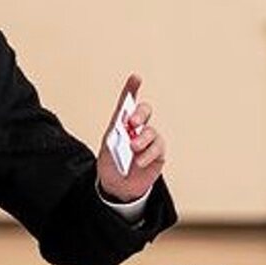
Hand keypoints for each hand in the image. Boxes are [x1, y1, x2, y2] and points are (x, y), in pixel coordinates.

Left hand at [96, 73, 166, 203]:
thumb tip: (128, 133)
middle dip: (140, 114)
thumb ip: (116, 138)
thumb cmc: (111, 164)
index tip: (136, 77)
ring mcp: (149, 140)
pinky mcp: (158, 153)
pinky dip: (147, 154)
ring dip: (142, 139)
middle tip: (132, 123)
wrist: (118, 187)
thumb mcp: (107, 150)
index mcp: (122, 122)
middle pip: (144, 111)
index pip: (128, 102)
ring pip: (151, 132)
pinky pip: (157, 148)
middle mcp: (138, 128)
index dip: (132, 89)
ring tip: (133, 148)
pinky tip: (139, 161)